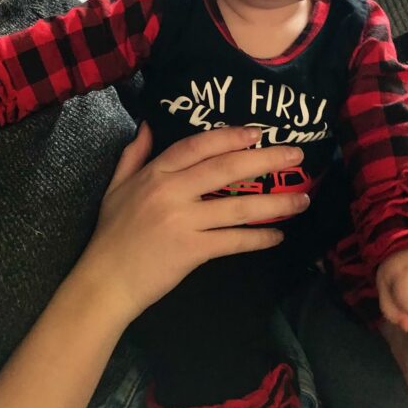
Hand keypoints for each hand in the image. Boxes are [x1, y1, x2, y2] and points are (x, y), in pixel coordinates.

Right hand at [80, 122, 309, 321]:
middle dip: (265, 160)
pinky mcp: (192, 250)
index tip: (257, 133)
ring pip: (237, 208)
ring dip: (274, 203)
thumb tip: (150, 125)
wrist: (105, 281)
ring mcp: (182, 221)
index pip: (197, 146)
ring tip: (301, 199)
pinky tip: (277, 236)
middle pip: (225, 169)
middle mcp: (171, 192)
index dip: (228, 137)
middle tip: (297, 155)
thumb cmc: (112, 234)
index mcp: (155, 174)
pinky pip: (233, 241)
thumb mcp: (116, 187)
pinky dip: (258, 239)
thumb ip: (134, 155)